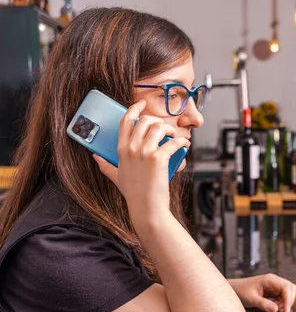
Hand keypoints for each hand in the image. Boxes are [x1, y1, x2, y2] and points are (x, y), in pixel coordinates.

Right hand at [93, 100, 190, 225]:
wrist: (146, 207)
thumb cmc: (134, 193)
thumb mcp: (116, 177)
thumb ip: (105, 165)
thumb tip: (95, 156)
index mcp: (121, 150)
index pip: (125, 121)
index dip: (134, 109)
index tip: (142, 104)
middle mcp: (131, 148)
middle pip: (145, 121)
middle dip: (157, 121)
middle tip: (165, 129)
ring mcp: (145, 153)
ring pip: (159, 127)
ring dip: (170, 129)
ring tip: (174, 136)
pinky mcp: (159, 158)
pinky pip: (174, 142)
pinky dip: (182, 142)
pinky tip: (185, 145)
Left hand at [229, 274, 295, 311]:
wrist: (234, 289)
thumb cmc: (240, 291)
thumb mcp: (251, 299)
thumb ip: (263, 304)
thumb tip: (276, 310)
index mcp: (270, 279)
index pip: (286, 288)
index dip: (288, 300)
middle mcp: (274, 281)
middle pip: (290, 289)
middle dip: (288, 301)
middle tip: (280, 311)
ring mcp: (274, 286)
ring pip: (288, 293)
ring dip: (285, 302)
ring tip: (274, 309)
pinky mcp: (273, 291)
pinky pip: (282, 297)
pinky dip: (281, 303)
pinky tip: (273, 307)